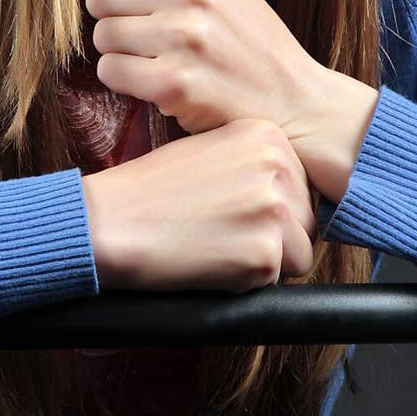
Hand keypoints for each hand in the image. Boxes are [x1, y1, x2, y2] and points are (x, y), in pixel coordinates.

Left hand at [71, 0, 379, 202]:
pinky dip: (127, 81)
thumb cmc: (242, 35)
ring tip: (160, 57)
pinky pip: (111, 71)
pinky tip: (159, 80)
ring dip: (122, 52)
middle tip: (152, 34)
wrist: (294, 96)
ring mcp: (184, 34)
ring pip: (101, 35)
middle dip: (116, 18)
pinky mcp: (175, 81)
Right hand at [81, 118, 316, 292]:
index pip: (299, 185)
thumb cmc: (150, 190)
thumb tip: (291, 194)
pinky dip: (244, 281)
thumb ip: (253, 164)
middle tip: (222, 232)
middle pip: (305, 219)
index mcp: (266, 134)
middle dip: (274, 235)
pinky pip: (275, 280)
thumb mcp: (207, 149)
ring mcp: (273, 208)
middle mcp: (278, 165)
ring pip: (300, 252)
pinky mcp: (264, 252)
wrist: (111, 221)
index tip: (234, 211)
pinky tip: (208, 260)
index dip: (271, 208)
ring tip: (216, 244)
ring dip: (264, 259)